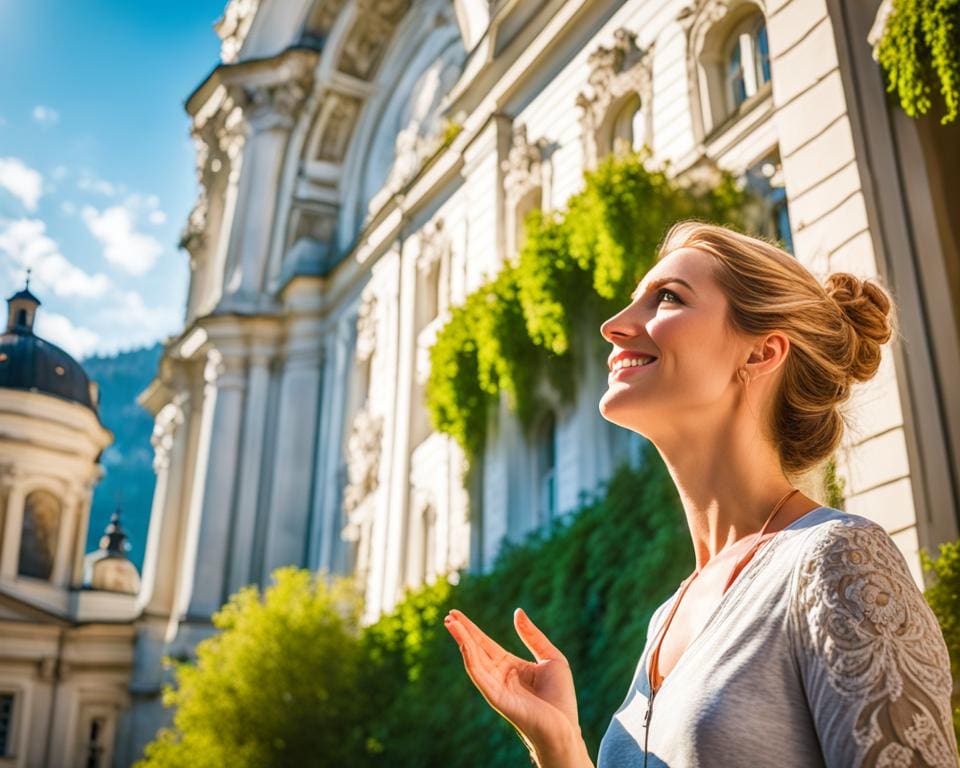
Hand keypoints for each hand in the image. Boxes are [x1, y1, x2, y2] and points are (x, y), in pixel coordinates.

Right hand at [444, 607, 590, 765]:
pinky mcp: (496, 697)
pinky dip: (470, 658)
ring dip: (462, 641)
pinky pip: (479, 675)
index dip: (472, 629)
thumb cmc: (560, 697)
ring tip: (451, 623)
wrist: (565, 727)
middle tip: (449, 614)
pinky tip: (464, 644)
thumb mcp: (550, 656)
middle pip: (476, 649)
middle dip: (462, 632)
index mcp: (511, 666)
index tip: (457, 614)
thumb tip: (517, 611)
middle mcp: (499, 676)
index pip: (486, 644)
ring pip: (474, 659)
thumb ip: (532, 635)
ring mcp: (495, 687)